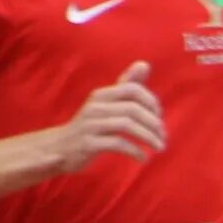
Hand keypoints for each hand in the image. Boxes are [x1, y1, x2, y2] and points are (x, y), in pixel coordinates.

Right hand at [50, 62, 164, 174]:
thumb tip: (144, 64)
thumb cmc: (90, 125)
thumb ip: (126, 86)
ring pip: (126, 125)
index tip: (160, 118)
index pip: (133, 89)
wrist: (59, 147)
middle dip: (153, 123)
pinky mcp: (88, 143)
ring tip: (159, 147)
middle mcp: (95, 106)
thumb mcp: (107, 104)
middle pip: (133, 108)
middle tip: (163, 137)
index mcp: (102, 95)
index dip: (151, 102)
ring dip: (148, 137)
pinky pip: (117, 143)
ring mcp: (90, 124)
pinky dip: (135, 151)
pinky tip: (143, 158)